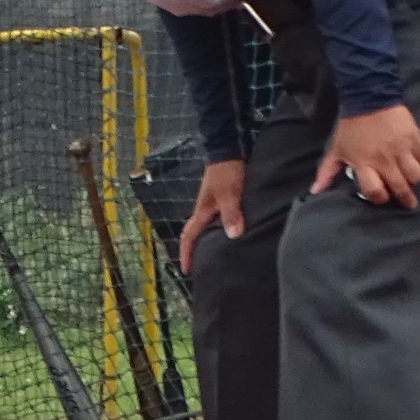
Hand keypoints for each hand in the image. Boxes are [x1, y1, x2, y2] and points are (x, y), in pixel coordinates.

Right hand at [179, 158, 247, 272]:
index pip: (189, 236)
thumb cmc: (226, 172)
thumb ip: (231, 214)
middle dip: (195, 250)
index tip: (186, 269)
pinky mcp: (221, 199)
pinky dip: (218, 230)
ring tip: (215, 254)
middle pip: (195, 233)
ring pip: (206, 227)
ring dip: (207, 240)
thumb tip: (233, 236)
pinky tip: (229, 233)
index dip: (186, 253)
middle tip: (202, 266)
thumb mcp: (230, 193)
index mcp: (202, 210)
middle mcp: (204, 209)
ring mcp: (212, 204)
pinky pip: (216, 220)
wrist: (227, 150)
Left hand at [316, 103, 419, 209]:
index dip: (378, 198)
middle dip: (404, 199)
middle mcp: (385, 160)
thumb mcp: (336, 149)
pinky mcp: (414, 139)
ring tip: (409, 180)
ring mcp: (402, 150)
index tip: (381, 197)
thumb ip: (327, 172)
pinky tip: (411, 161)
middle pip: (400, 187)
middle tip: (407, 203)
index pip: (375, 191)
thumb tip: (315, 191)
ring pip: (415, 176)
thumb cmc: (350, 127)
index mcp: (364, 163)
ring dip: (412, 180)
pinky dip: (418, 162)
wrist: (369, 99)